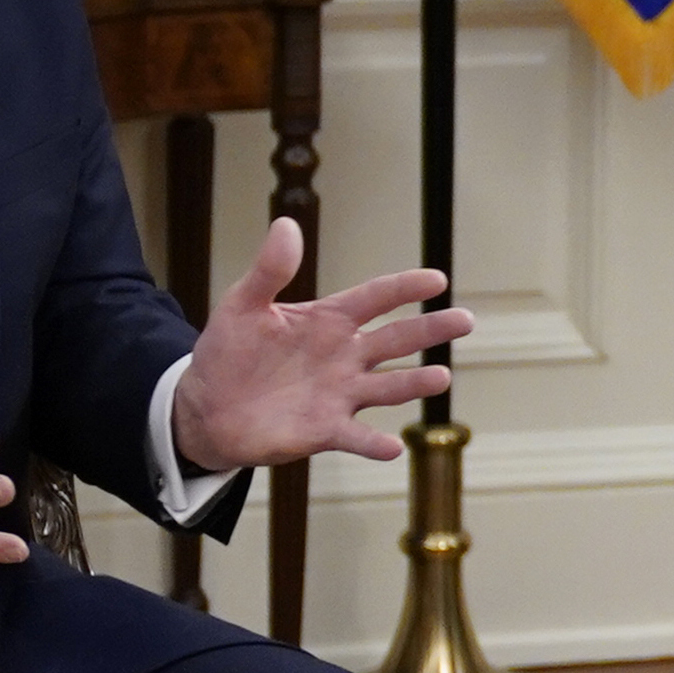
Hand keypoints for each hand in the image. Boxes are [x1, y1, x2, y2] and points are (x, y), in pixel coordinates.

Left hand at [169, 213, 471, 472]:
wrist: (209, 406)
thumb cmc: (229, 350)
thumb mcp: (242, 304)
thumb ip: (269, 270)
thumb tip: (287, 225)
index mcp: (329, 320)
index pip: (376, 298)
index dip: (405, 287)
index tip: (436, 279)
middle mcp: (344, 356)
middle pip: (397, 339)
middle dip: (431, 329)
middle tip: (465, 320)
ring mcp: (339, 394)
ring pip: (388, 387)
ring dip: (414, 383)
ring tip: (441, 377)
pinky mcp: (326, 430)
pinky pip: (357, 437)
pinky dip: (376, 444)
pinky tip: (394, 447)